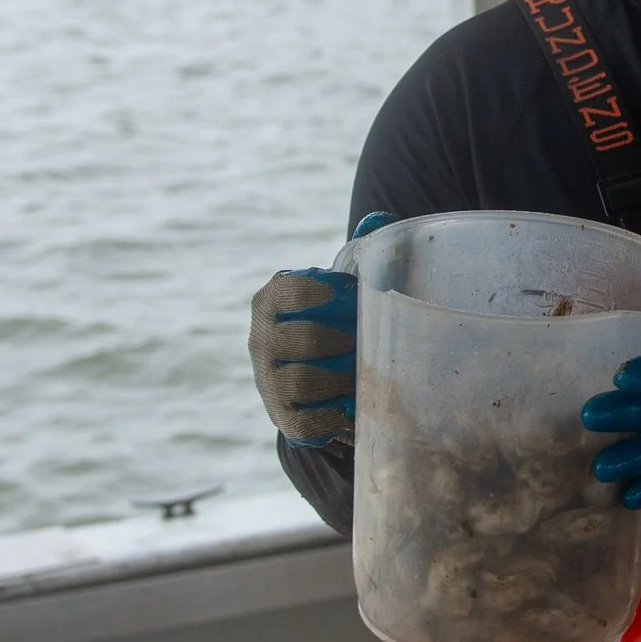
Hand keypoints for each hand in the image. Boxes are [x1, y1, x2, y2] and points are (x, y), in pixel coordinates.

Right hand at [249, 213, 394, 445]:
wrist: (311, 379)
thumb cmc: (331, 319)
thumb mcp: (338, 290)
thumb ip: (358, 256)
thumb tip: (380, 220)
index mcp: (270, 301)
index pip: (286, 291)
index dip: (316, 293)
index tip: (345, 296)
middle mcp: (260, 339)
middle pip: (299, 339)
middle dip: (336, 341)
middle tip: (362, 343)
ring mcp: (267, 380)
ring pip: (300, 381)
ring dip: (337, 380)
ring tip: (359, 376)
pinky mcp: (281, 415)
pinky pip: (302, 421)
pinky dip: (329, 418)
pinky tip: (349, 411)